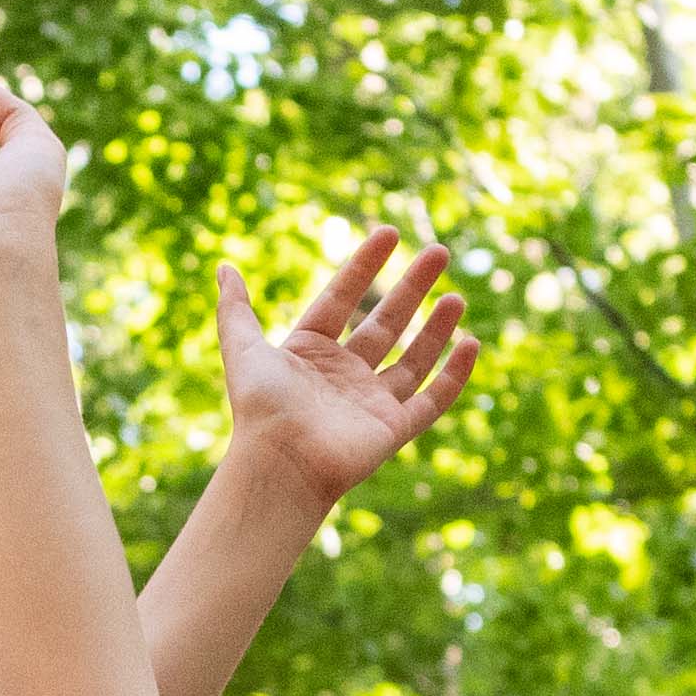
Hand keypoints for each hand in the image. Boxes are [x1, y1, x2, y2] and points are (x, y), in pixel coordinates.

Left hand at [212, 228, 476, 502]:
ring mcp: (371, 402)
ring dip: (436, 328)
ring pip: (413, 359)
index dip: (365, 265)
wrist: (280, 463)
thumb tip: (224, 268)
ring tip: (456, 296)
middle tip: (438, 251)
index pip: (343, 298)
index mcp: (309, 352)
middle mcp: (343, 375)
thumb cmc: (259, 408)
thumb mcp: (241, 348)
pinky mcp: (394, 428)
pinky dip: (453, 374)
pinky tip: (471, 343)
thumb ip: (234, 309)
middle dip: (412, 287)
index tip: (388, 232)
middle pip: (385, 322)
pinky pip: (432, 399)